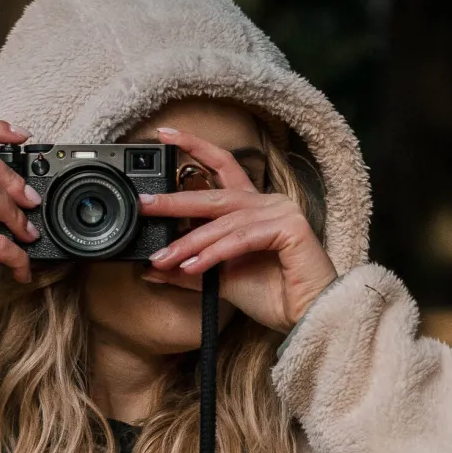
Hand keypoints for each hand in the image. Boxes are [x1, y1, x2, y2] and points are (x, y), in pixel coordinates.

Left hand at [136, 126, 337, 333]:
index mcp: (252, 207)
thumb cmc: (271, 296)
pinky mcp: (289, 228)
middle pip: (214, 194)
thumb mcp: (218, 280)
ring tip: (163, 258)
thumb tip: (151, 269)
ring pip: (224, 222)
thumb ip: (188, 270)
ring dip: (190, 242)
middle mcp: (267, 202)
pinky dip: (214, 253)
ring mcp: (280, 211)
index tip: (164, 136)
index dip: (195, 148)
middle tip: (145, 206)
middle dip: (176, 201)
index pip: (222, 167)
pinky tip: (193, 266)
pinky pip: (242, 238)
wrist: (305, 317)